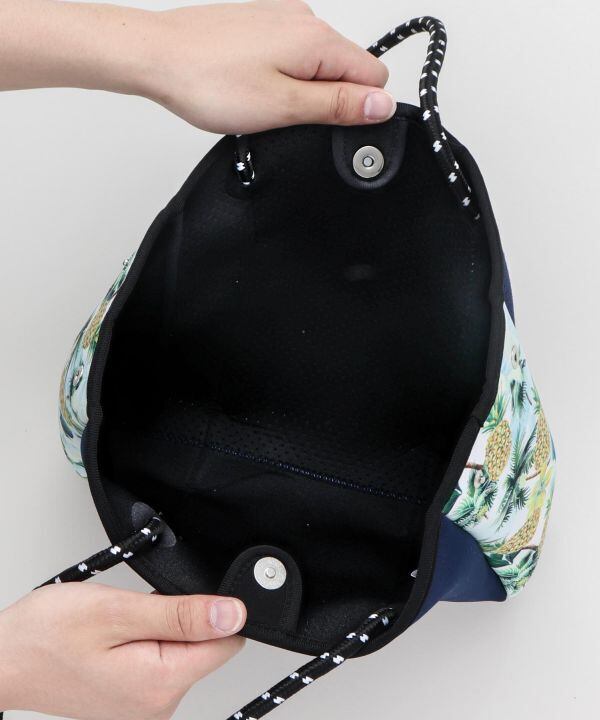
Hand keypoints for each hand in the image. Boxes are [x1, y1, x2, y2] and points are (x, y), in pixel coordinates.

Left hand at [0, 1, 393, 132]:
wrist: (155, 56)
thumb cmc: (206, 80)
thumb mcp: (282, 107)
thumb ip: (337, 106)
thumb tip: (381, 106)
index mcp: (317, 40)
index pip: (374, 76)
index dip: (359, 109)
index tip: (328, 124)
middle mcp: (304, 20)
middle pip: (347, 69)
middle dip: (327, 100)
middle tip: (286, 117)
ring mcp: (281, 18)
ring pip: (317, 65)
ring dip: (301, 90)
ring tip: (262, 101)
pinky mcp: (260, 24)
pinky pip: (291, 55)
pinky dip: (280, 76)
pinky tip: (251, 87)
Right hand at [0, 583, 245, 719]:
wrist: (2, 660)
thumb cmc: (45, 637)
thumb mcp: (118, 611)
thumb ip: (181, 614)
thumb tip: (234, 614)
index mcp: (160, 684)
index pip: (226, 643)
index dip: (214, 611)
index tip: (183, 599)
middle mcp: (157, 706)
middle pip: (204, 647)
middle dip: (179, 620)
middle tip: (134, 613)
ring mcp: (144, 707)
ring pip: (181, 652)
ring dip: (159, 629)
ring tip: (118, 626)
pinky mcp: (132, 700)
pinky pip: (160, 661)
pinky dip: (144, 642)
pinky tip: (115, 638)